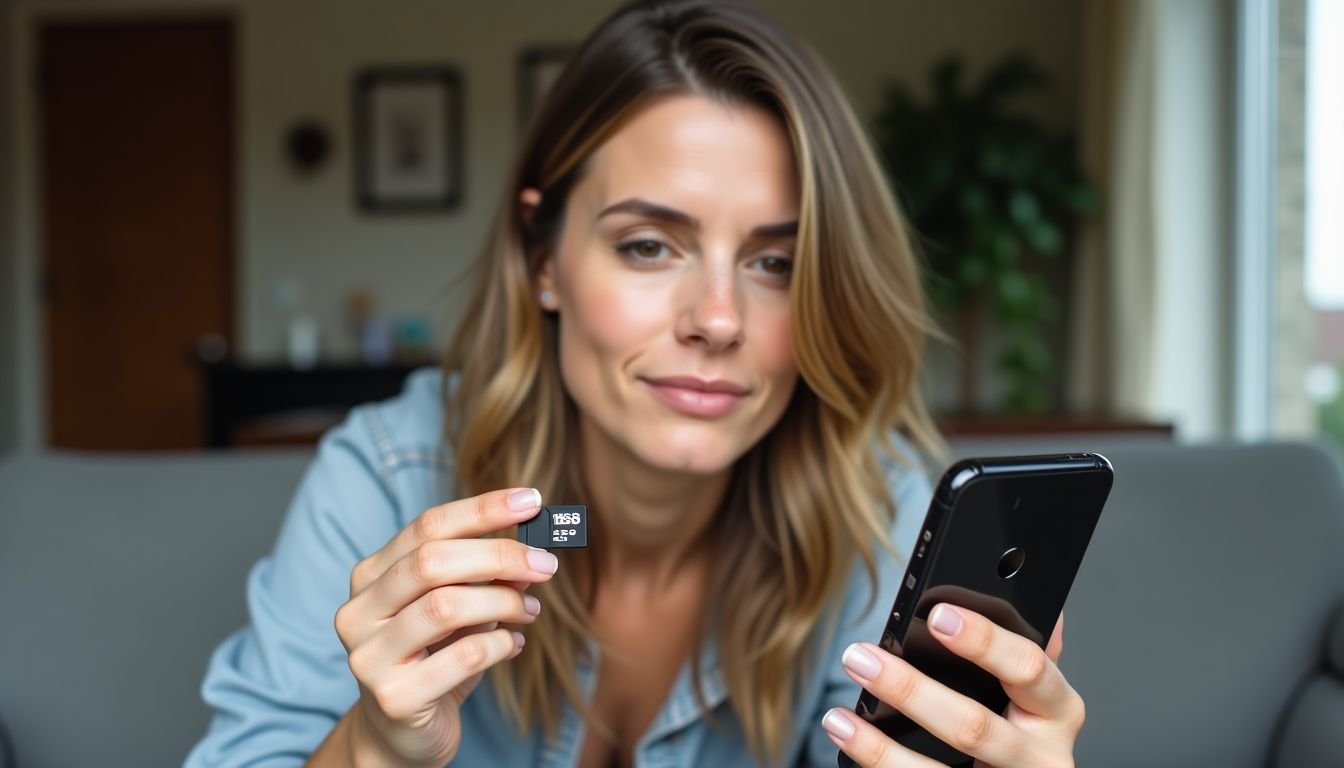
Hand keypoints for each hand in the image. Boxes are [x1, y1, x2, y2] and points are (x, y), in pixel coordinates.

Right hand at [332, 488, 558, 767]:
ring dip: (503, 601)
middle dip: (499, 555)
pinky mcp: (394, 697)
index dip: (482, 509)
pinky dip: (500, 644)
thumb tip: (531, 553)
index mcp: (370, 576)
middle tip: (546, 564)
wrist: (403, 734)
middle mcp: (359, 612)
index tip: (532, 500)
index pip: (427, 526)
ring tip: (530, 609)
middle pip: (432, 561)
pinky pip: (463, 657)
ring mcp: (369, 656)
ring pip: (445, 606)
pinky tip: (514, 645)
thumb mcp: (459, 609)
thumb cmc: (434, 658)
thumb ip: (484, 577)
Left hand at [823, 607, 1081, 767]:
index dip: (984, 641)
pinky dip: (877, 766)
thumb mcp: (1039, 696)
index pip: (1028, 668)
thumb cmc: (1028, 736)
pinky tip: (850, 742)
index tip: (939, 615)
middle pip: (973, 726)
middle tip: (861, 657)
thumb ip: (1028, 659)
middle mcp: (1040, 757)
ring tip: (838, 717)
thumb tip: (1041, 608)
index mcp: (1058, 710)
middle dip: (910, 689)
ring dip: (879, 745)